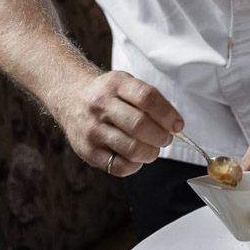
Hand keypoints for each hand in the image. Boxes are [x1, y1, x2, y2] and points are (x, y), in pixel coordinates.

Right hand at [57, 69, 183, 176]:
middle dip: (161, 136)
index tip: (177, 124)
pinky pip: (119, 166)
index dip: (167, 114)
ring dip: (151, 152)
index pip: (147, 98)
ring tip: (153, 148)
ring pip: (132, 149)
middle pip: (140, 125)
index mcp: (115, 83)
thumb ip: (149, 100)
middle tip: (166, 138)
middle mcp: (100, 105)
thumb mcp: (126, 83)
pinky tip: (136, 157)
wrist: (72, 98)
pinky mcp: (88, 151)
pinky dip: (135, 165)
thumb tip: (174, 124)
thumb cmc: (108, 94)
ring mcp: (92, 129)